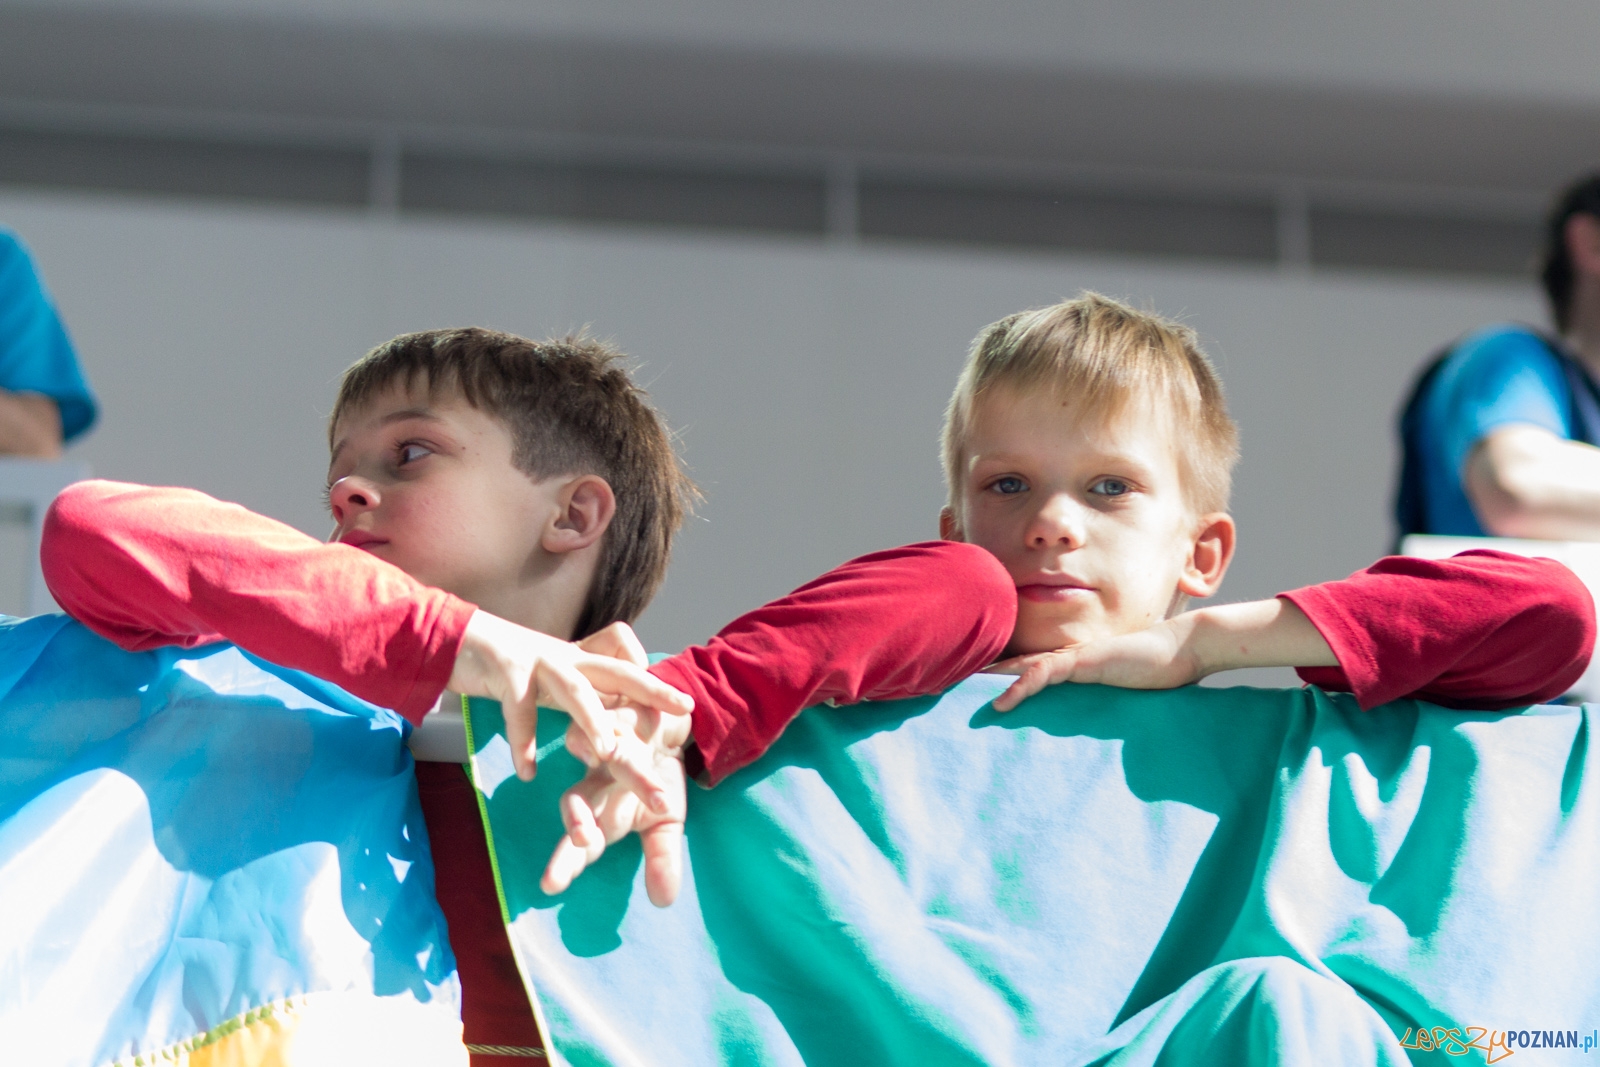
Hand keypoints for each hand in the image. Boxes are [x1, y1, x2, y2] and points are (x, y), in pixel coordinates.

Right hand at [447, 610, 691, 781]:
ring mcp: (536, 660)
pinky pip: (517, 708)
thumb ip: (580, 694)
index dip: (654, 684)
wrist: (455, 637)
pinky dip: (522, 741)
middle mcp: (565, 657)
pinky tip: (527, 771)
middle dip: (651, 690)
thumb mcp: (551, 678)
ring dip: (591, 719)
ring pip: (573, 687)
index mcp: (579, 660)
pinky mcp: (504, 669)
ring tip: (608, 752)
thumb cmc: (507, 666)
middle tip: (683, 709)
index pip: (626, 667)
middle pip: (616, 670)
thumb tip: (610, 727)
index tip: (685, 706)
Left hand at [542, 700, 691, 906]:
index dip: (568, 861)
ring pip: (597, 758)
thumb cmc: (657, 774)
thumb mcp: (666, 820)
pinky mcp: (620, 713)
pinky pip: (612, 720)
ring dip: (608, 763)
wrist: (668, 722)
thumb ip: (662, 858)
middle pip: (578, 801)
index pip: (583, 839)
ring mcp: (605, 745)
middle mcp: (596, 778)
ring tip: (606, 778)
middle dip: (578, 822)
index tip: (551, 886)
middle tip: (583, 840)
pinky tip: (611, 741)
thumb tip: (663, 902)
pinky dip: (612, 729)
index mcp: (603, 807)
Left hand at [988, 598, 1333, 710]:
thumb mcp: (1122, 688)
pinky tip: (1002, 702)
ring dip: (992, 678)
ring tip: (961, 688)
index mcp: (1073, 663)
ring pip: (1022, 665)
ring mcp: (1075, 657)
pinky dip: (1022, 687)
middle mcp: (1068, 657)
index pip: (1028, 666)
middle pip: (1015, 661)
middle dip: (983, 671)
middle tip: (950, 678)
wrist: (1184, 648)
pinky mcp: (1085, 662)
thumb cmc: (1158, 670)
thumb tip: (1094, 725)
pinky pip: (1046, 674)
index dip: (999, 673)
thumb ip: (1103, 700)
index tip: (972, 684)